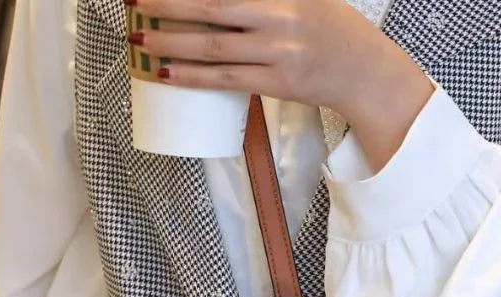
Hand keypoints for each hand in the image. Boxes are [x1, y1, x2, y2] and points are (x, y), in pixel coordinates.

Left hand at [126, 0, 433, 169]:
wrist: (366, 73)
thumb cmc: (332, 30)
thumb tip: (217, 3)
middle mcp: (278, 17)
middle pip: (210, 6)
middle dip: (167, 5)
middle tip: (134, 2)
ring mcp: (277, 52)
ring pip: (212, 46)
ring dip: (171, 42)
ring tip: (139, 39)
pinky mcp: (277, 84)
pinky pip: (225, 80)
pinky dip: (192, 76)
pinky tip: (167, 72)